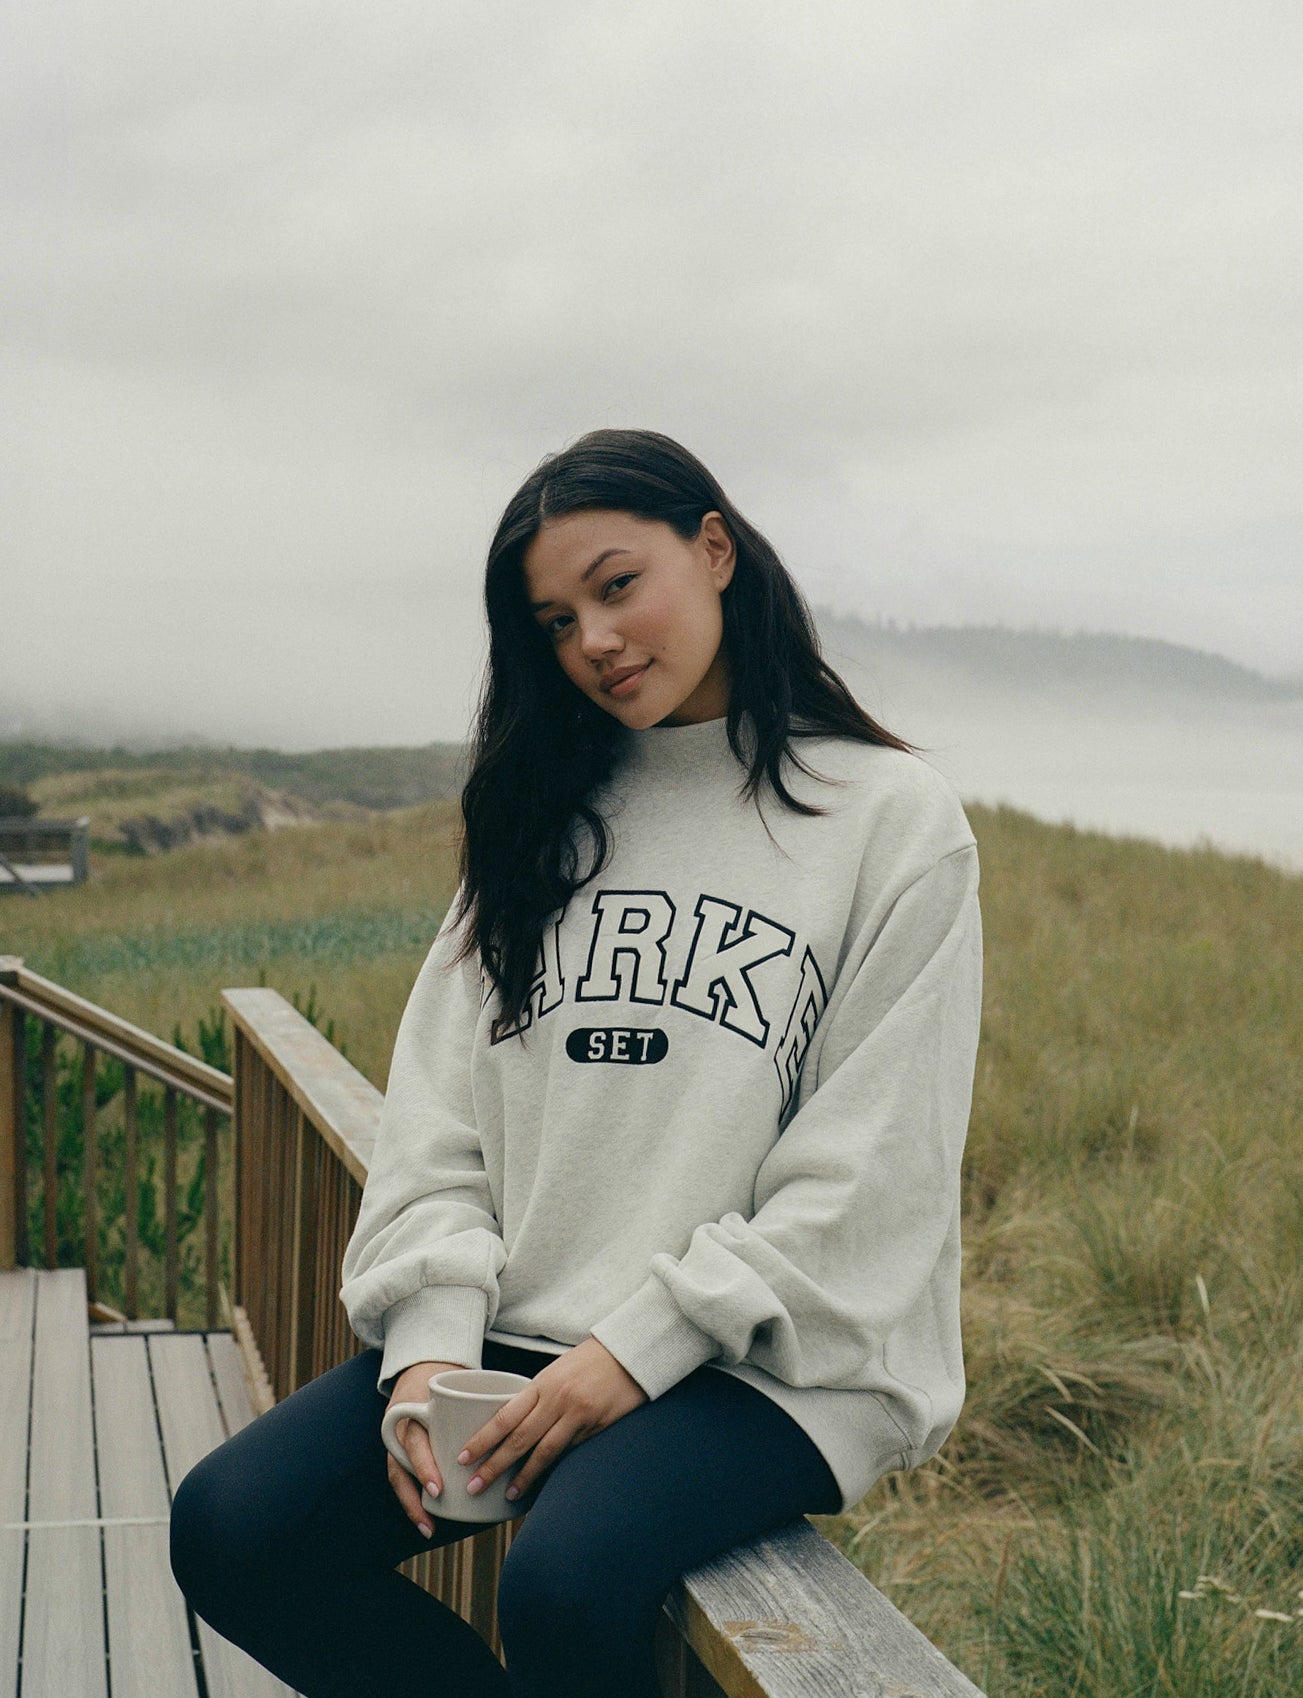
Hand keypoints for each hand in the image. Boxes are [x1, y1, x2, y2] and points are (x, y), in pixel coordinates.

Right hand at [385, 1360, 470, 1535]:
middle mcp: (401, 1430)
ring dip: (412, 1505)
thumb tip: (525, 1411)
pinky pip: (402, 1478)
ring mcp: (398, 1442)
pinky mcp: (402, 1452)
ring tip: (430, 1529)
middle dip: (413, 1497)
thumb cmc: (451, 1376)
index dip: (424, 1467)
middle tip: (435, 1519)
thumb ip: (485, 1396)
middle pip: (400, 1467)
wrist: (425, 1363)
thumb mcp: (461, 1381)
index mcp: (414, 1411)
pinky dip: (413, 1500)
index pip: (414, 1441)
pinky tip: (428, 1520)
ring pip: (398, 1477)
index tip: (438, 1490)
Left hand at [457, 1337, 647, 1503]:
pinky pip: (569, 1452)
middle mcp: (558, 1400)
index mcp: (543, 1383)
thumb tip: (514, 1426)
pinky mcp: (597, 1427)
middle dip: (494, 1466)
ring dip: (524, 1477)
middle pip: (520, 1439)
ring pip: (545, 1452)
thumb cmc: (590, 1360)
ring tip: (508, 1495)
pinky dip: (553, 1469)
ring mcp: (579, 1415)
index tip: (463, 1457)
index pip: (505, 1416)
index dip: (483, 1439)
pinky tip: (542, 1482)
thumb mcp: (557, 1371)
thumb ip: (537, 1397)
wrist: (630, 1352)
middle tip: (474, 1486)